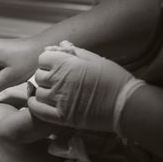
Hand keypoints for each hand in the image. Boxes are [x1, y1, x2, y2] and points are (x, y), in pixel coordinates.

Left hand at [28, 41, 144, 131]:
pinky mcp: (61, 117)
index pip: (43, 58)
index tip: (55, 65)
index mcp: (68, 64)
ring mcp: (59, 99)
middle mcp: (60, 80)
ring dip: (43, 91)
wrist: (126, 105)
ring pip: (37, 92)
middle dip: (45, 75)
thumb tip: (60, 44)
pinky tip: (42, 103)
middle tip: (56, 79)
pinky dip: (36, 105)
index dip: (48, 61)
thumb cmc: (114, 79)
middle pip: (38, 75)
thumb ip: (75, 52)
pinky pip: (37, 109)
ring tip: (53, 92)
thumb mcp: (96, 59)